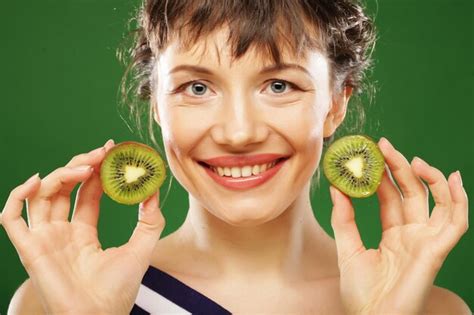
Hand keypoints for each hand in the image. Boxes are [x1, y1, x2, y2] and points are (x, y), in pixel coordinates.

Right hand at [0, 140, 164, 313]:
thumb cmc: (118, 291)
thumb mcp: (141, 249)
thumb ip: (150, 220)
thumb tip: (154, 189)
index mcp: (83, 233)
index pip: (87, 193)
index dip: (97, 171)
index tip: (111, 150)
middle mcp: (61, 233)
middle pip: (64, 189)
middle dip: (81, 165)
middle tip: (102, 151)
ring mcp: (44, 239)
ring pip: (41, 195)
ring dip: (61, 174)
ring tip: (87, 166)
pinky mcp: (29, 249)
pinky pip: (12, 218)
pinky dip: (18, 196)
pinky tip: (38, 180)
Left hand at [330, 137, 467, 314]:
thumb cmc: (360, 293)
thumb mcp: (348, 249)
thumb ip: (344, 219)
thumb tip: (336, 188)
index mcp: (393, 235)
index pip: (390, 197)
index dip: (382, 175)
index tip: (369, 153)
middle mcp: (412, 235)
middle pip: (411, 193)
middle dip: (400, 167)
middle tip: (384, 144)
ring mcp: (426, 242)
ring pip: (437, 202)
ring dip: (429, 178)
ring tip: (411, 158)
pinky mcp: (436, 252)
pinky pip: (455, 223)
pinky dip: (459, 201)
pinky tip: (453, 178)